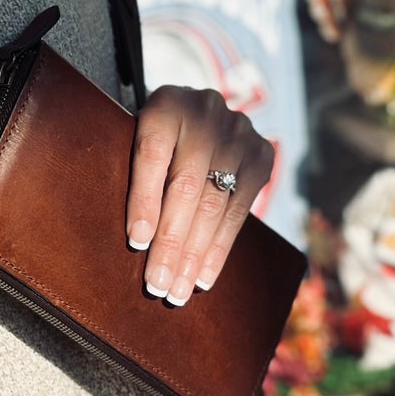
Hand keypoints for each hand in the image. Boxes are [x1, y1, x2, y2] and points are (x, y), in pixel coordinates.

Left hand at [125, 86, 275, 306]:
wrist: (201, 115)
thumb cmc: (157, 144)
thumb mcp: (135, 143)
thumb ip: (133, 176)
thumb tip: (132, 242)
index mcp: (166, 104)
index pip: (153, 153)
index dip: (145, 200)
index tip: (137, 242)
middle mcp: (206, 112)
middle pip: (187, 186)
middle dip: (171, 242)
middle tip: (157, 285)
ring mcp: (239, 133)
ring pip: (215, 204)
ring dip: (195, 255)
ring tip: (177, 291)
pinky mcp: (261, 155)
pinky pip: (238, 212)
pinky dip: (218, 250)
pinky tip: (203, 278)